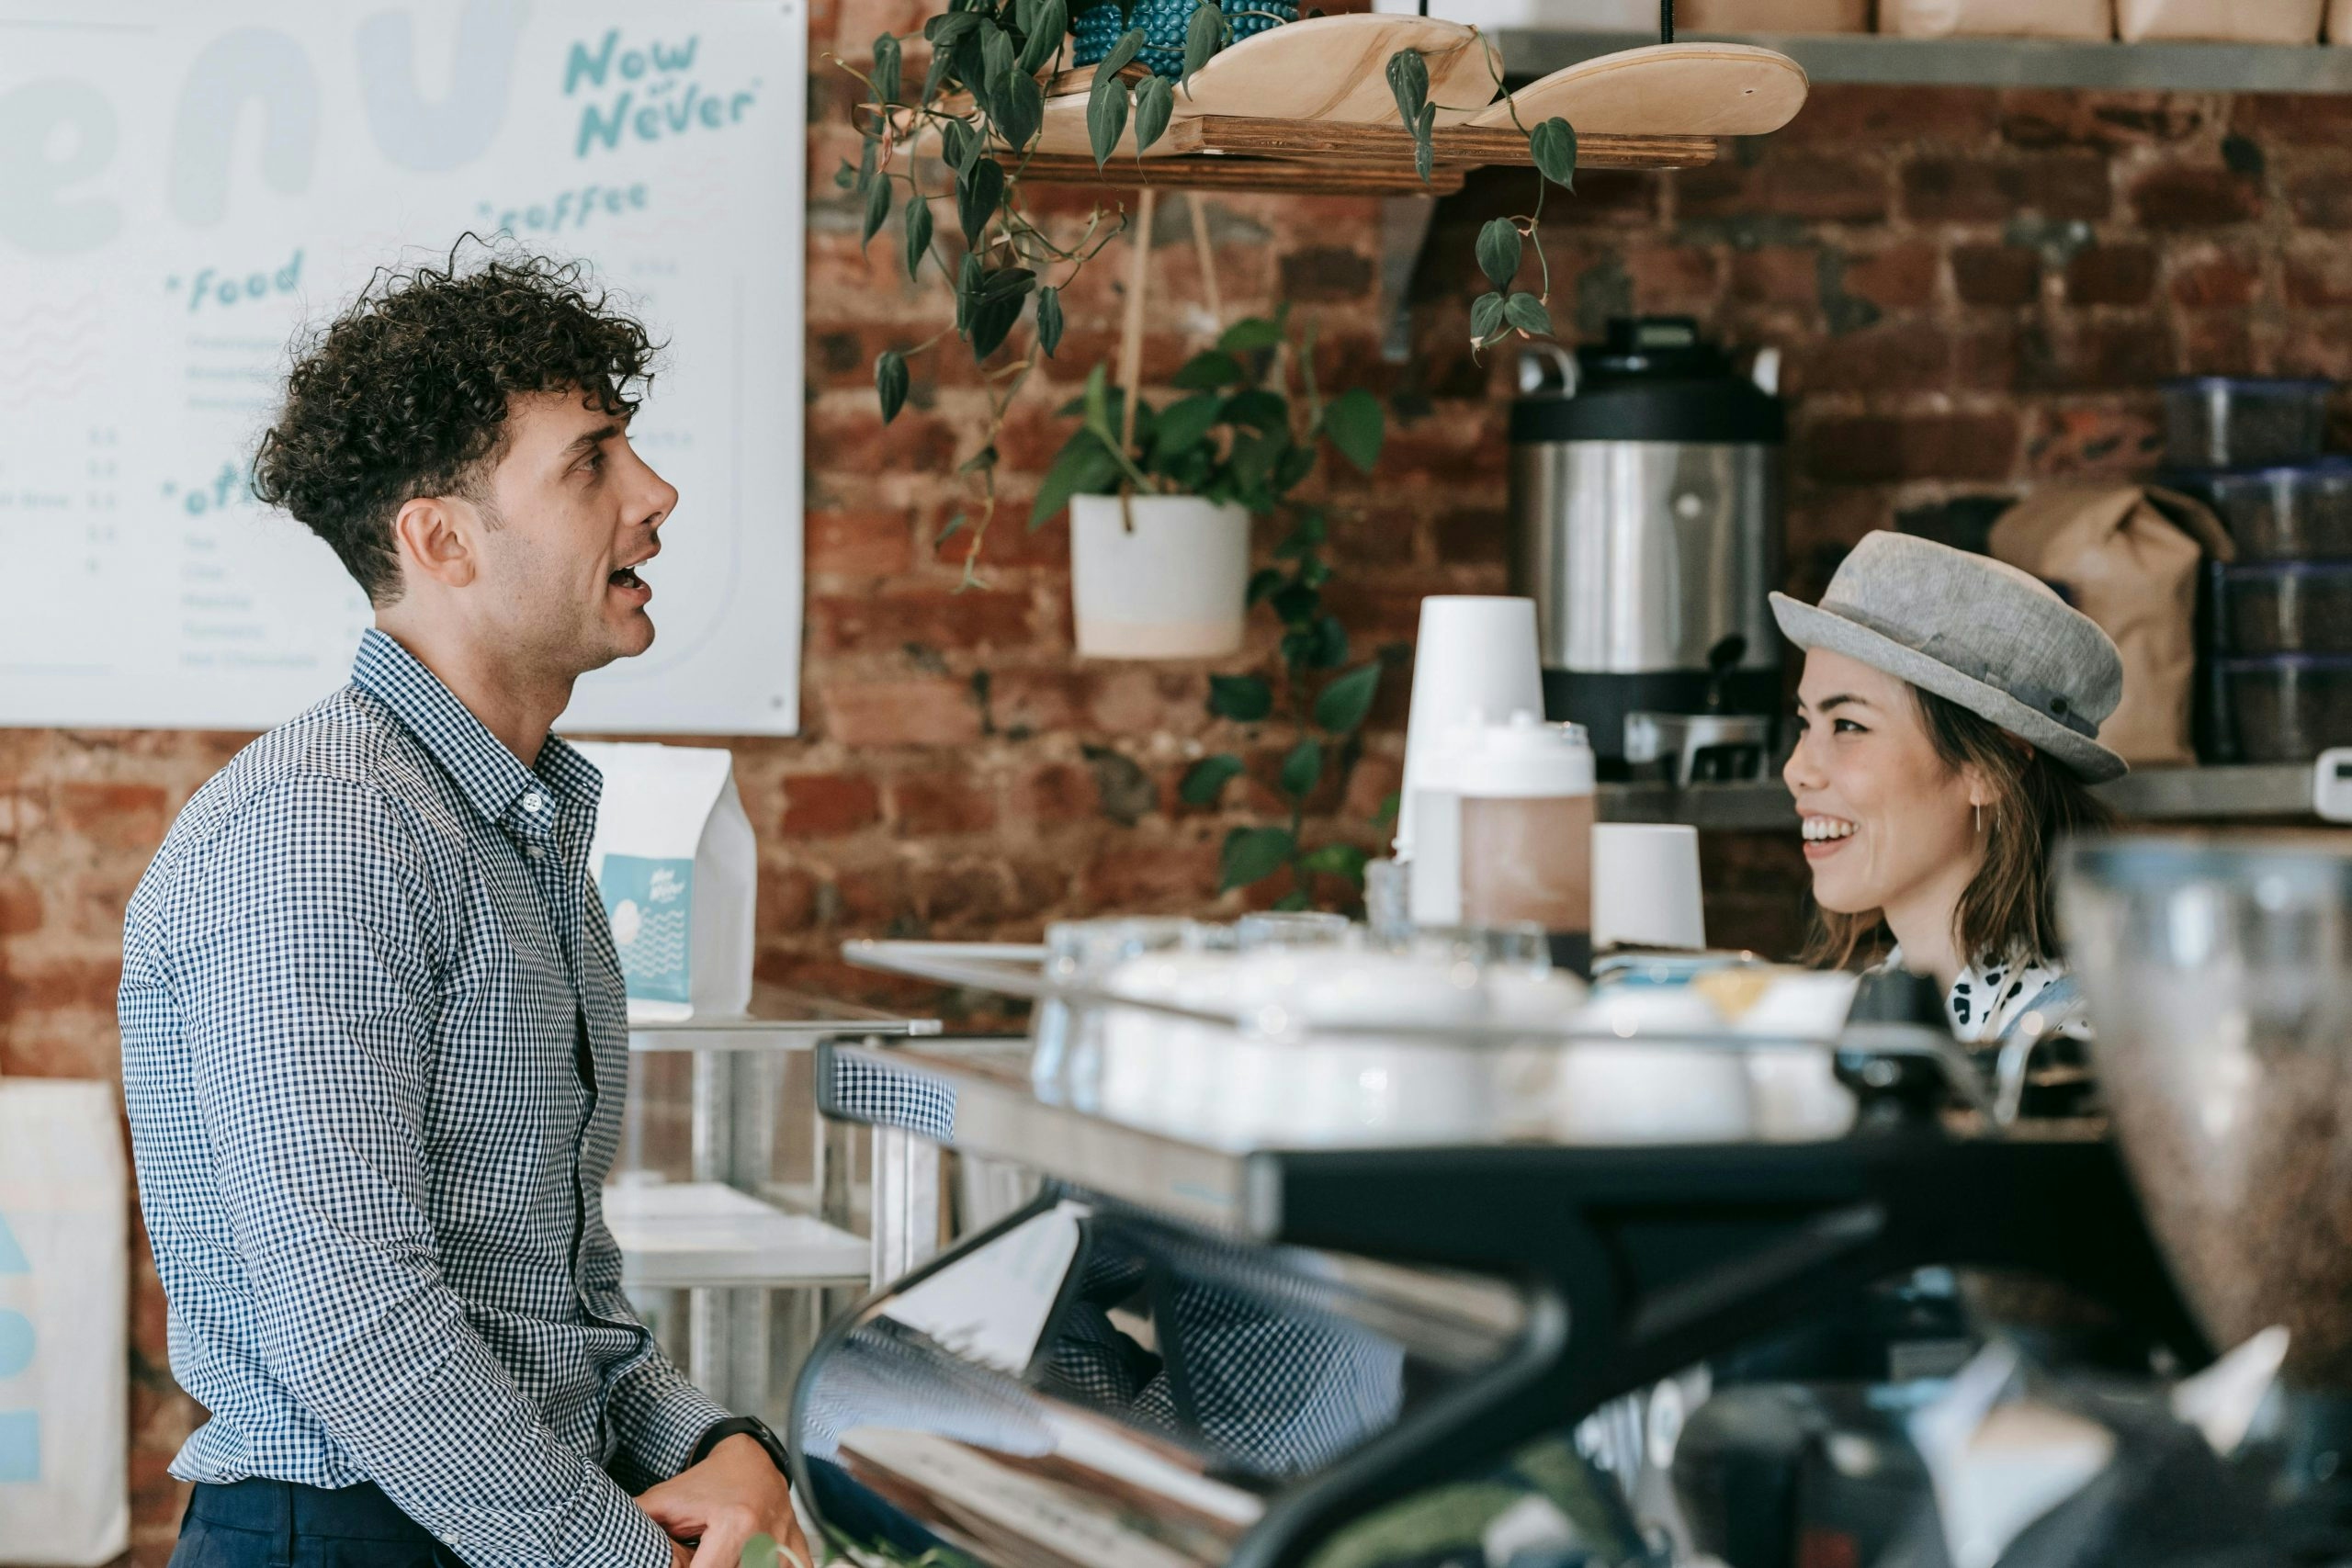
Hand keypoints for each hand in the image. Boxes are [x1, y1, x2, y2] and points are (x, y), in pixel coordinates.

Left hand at [639, 1435, 811, 1567]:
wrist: (751, 1458)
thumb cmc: (707, 1482)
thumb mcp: (667, 1500)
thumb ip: (638, 1521)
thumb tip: (610, 1538)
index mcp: (736, 1525)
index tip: (684, 1565)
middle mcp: (765, 1538)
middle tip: (701, 1557)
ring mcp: (785, 1546)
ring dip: (742, 1566)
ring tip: (726, 1556)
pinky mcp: (797, 1549)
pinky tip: (758, 1563)